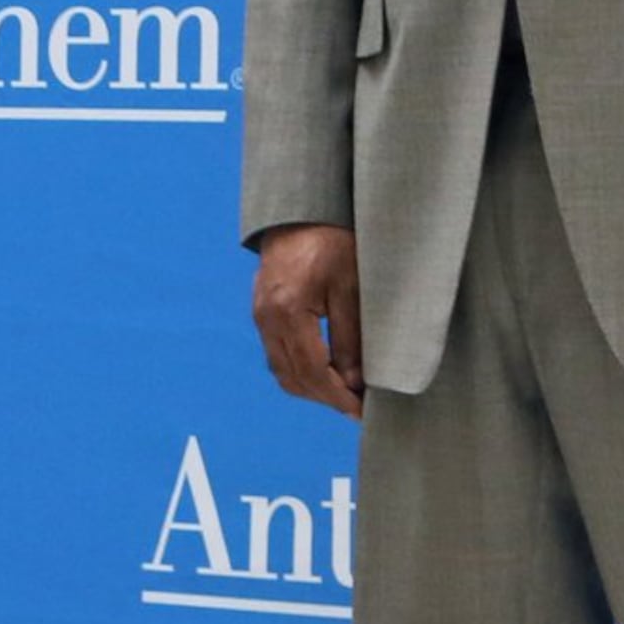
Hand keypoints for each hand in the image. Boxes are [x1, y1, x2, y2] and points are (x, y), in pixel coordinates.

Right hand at [250, 224, 364, 416]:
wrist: (302, 213)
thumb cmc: (332, 242)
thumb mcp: (351, 288)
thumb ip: (351, 339)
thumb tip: (356, 384)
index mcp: (288, 309)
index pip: (313, 370)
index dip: (339, 396)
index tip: (363, 411)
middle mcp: (267, 318)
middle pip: (294, 378)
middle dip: (327, 398)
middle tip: (359, 407)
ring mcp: (260, 317)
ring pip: (283, 372)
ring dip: (313, 389)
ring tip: (346, 394)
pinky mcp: (262, 314)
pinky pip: (278, 356)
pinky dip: (302, 372)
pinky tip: (327, 373)